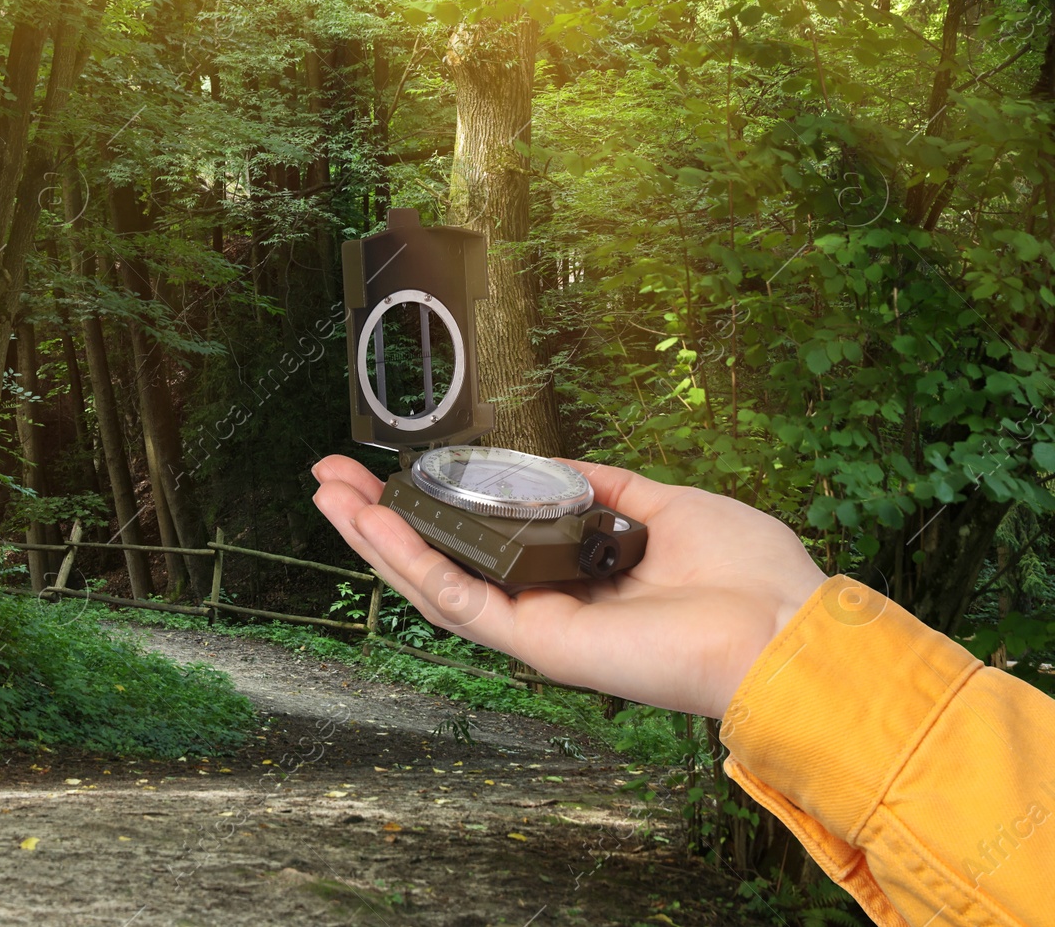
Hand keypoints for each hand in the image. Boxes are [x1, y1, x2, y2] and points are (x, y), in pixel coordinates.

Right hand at [311, 455, 826, 717]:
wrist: (783, 625)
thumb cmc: (744, 574)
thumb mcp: (662, 504)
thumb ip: (601, 488)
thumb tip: (556, 466)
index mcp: (569, 576)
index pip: (477, 544)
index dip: (427, 507)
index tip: (388, 468)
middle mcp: (543, 605)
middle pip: (437, 562)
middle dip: (377, 520)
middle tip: (327, 477)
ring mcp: (536, 627)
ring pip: (431, 584)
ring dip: (375, 540)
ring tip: (327, 495)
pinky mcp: (540, 644)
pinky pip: (462, 602)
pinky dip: (415, 564)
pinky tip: (378, 526)